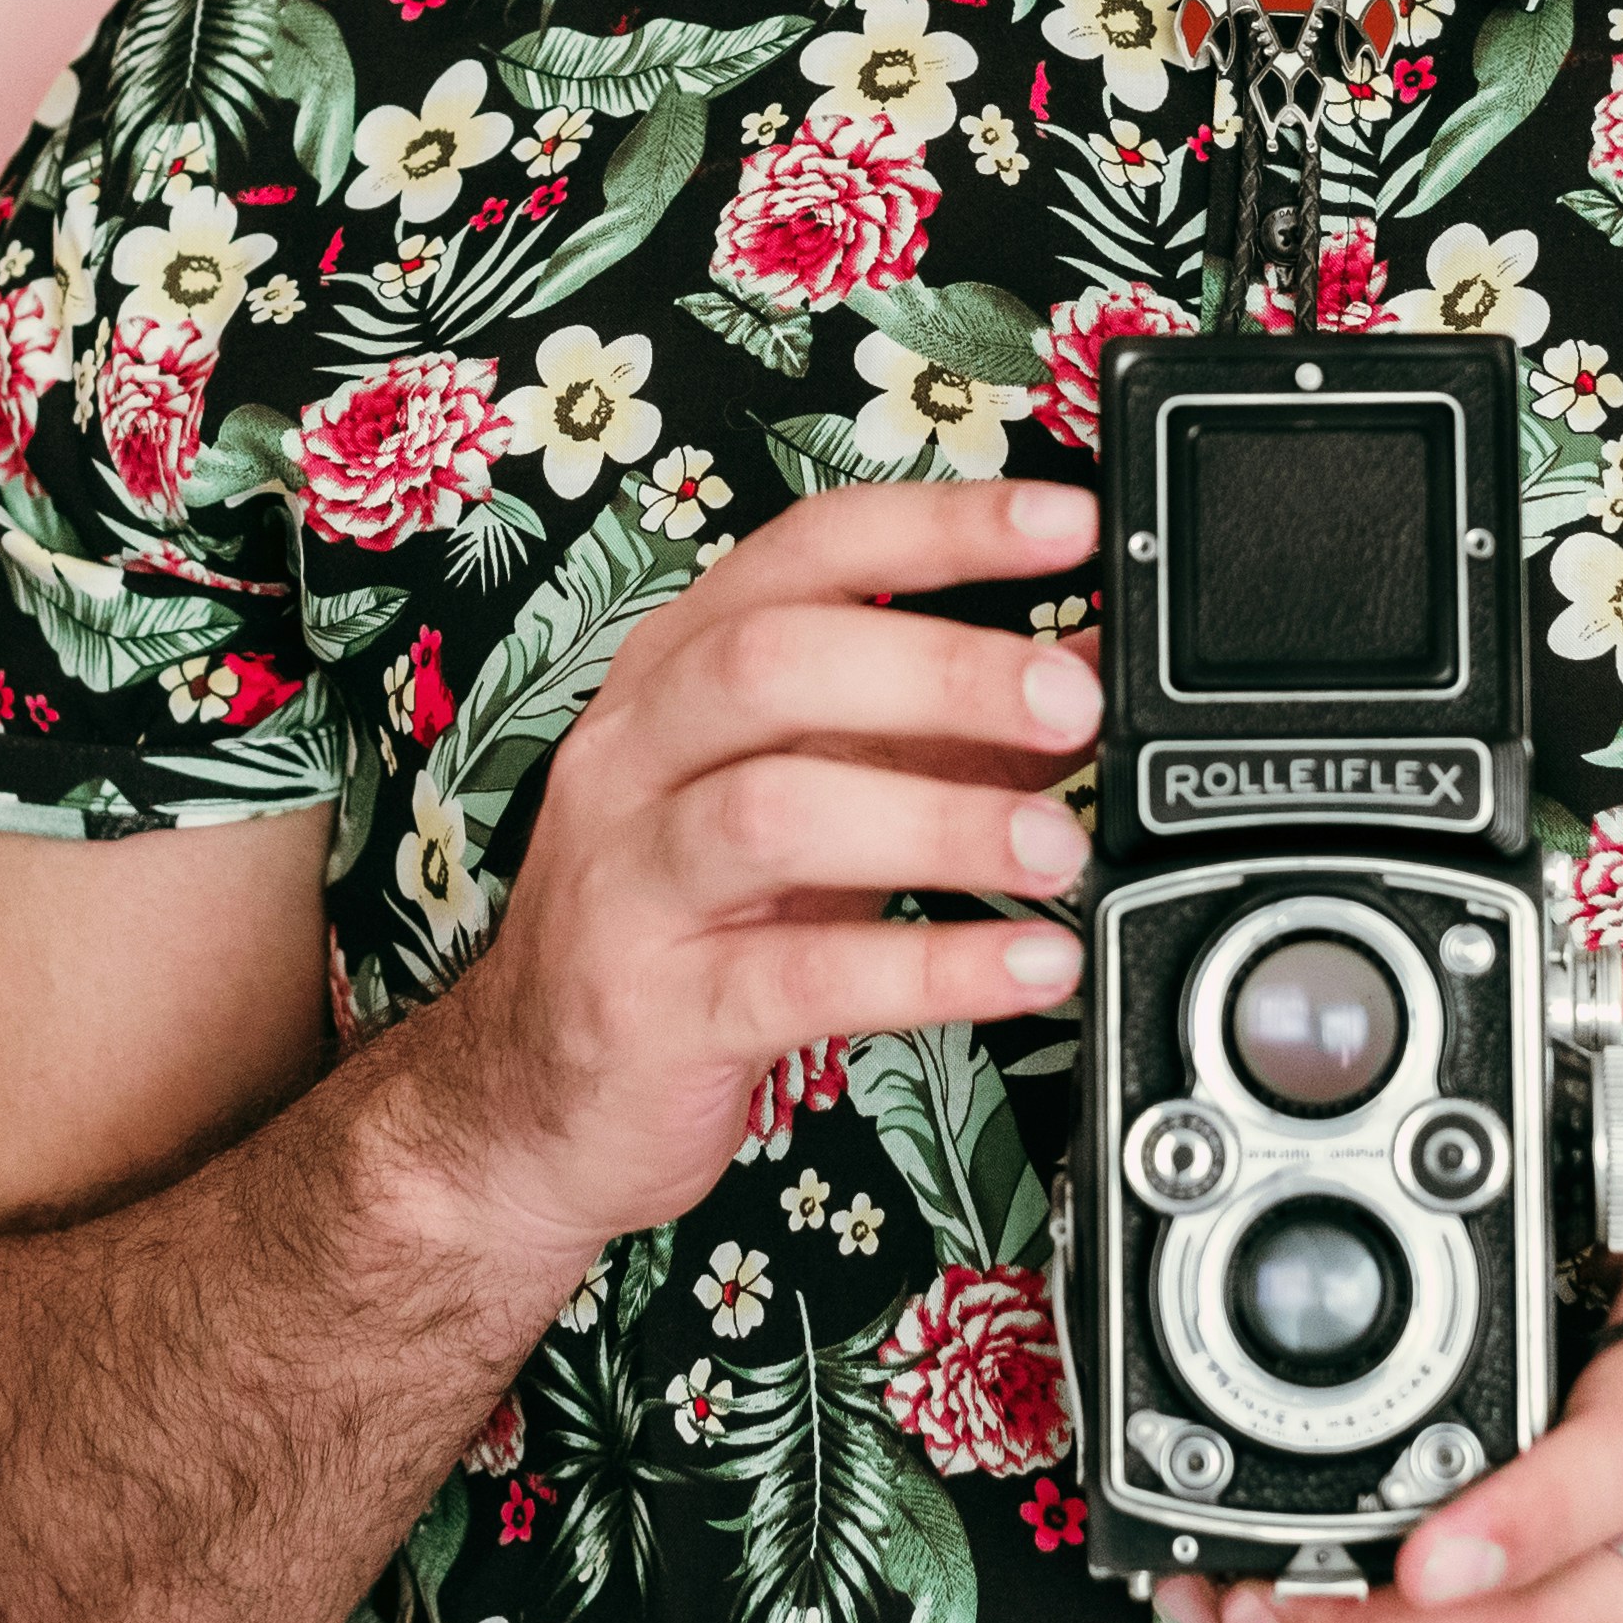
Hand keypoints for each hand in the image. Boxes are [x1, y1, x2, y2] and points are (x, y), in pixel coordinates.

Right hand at [419, 478, 1102, 1275]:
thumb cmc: (694, 918)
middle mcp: (639, 751)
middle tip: (1071, 706)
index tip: (1067, 522)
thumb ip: (946, 730)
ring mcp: (629, 879)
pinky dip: (927, 968)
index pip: (808, 550)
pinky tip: (1026, 965)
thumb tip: (1089, 666)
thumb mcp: (821, 792)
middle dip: (943, 669)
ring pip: (774, 811)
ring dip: (940, 821)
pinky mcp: (651, 1009)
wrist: (532, 1100)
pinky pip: (794, 977)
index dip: (941, 525)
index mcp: (682, 667)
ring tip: (1058, 850)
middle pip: (777, 662)